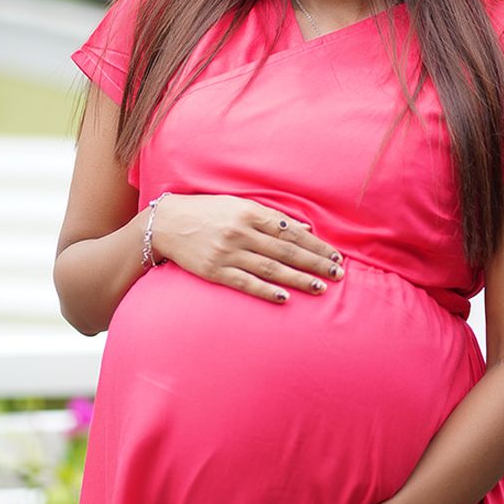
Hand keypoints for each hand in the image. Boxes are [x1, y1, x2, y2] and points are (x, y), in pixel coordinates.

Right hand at [149, 194, 344, 303]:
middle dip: (314, 263)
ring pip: (271, 268)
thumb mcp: (239, 205)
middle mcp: (241, 233)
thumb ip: (270, 218)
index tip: (334, 255)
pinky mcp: (215, 271)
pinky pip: (246, 283)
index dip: (315, 245)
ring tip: (320, 288)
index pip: (291, 232)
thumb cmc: (207, 213)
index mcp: (249, 213)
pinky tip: (285, 298)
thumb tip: (304, 230)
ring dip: (298, 279)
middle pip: (286, 250)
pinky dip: (266, 291)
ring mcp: (227, 253)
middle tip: (337, 273)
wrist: (166, 224)